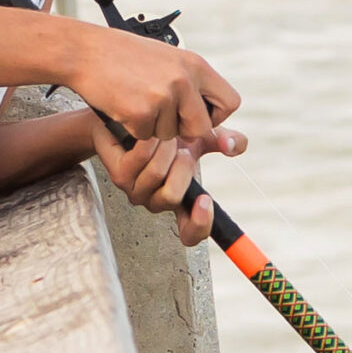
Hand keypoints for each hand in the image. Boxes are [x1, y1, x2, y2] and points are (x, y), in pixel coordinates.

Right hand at [72, 26, 239, 146]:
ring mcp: (163, 96)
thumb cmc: (122, 55)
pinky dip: (133, 128)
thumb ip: (189, 82)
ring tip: (136, 101)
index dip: (215, 116)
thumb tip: (207, 114)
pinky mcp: (141, 111)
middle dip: (183, 131)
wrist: (84, 51)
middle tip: (162, 118)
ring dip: (153, 128)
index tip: (196, 115)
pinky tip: (123, 106)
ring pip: (170, 135)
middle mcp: (184, 79)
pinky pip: (146, 136)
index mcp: (195, 64)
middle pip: (201, 127)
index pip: (230, 102)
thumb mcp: (166, 58)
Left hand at [92, 122, 246, 246]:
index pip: (190, 233)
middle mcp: (156, 201)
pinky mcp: (118, 175)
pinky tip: (150, 134)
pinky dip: (148, 144)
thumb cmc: (168, 133)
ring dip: (166, 150)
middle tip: (182, 147)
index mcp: (180, 201)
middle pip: (173, 197)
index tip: (206, 200)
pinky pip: (138, 162)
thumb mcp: (202, 137)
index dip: (200, 224)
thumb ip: (223, 141)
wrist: (132, 119)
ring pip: (156, 177)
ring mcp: (135, 191)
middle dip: (182, 167)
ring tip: (165, 136)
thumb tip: (233, 145)